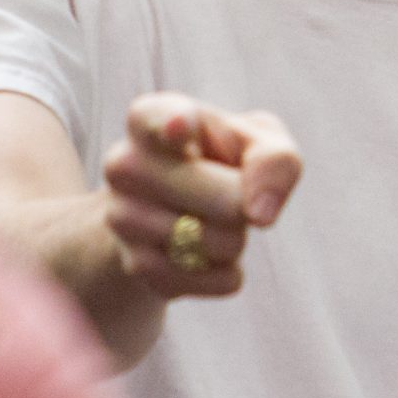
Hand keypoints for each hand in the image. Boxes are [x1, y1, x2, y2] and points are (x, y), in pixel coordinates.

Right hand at [102, 91, 301, 300]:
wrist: (169, 210)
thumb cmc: (222, 161)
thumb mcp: (258, 141)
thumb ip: (274, 159)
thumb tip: (259, 214)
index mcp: (150, 117)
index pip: (158, 118)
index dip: (175, 123)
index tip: (180, 127)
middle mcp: (124, 164)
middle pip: (229, 201)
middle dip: (246, 204)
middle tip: (228, 193)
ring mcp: (122, 217)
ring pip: (223, 243)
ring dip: (236, 239)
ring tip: (208, 219)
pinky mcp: (136, 267)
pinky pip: (218, 279)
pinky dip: (227, 271)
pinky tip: (202, 252)